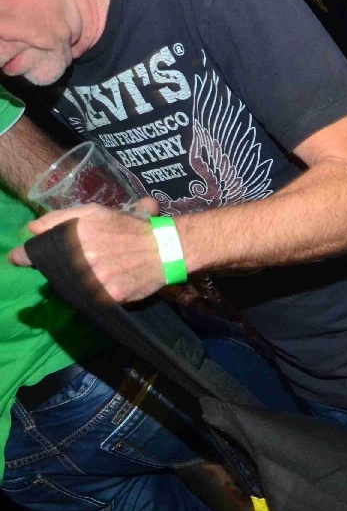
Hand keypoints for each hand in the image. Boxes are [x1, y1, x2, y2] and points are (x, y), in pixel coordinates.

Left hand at [10, 204, 169, 302]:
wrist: (166, 249)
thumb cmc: (130, 227)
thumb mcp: (95, 212)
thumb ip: (60, 218)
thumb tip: (31, 229)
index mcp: (75, 235)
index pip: (38, 250)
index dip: (24, 256)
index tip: (17, 259)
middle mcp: (83, 258)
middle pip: (55, 271)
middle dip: (58, 268)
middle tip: (74, 265)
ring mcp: (96, 279)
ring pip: (72, 287)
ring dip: (77, 282)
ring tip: (93, 274)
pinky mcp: (110, 296)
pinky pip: (92, 298)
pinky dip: (94, 292)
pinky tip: (106, 283)